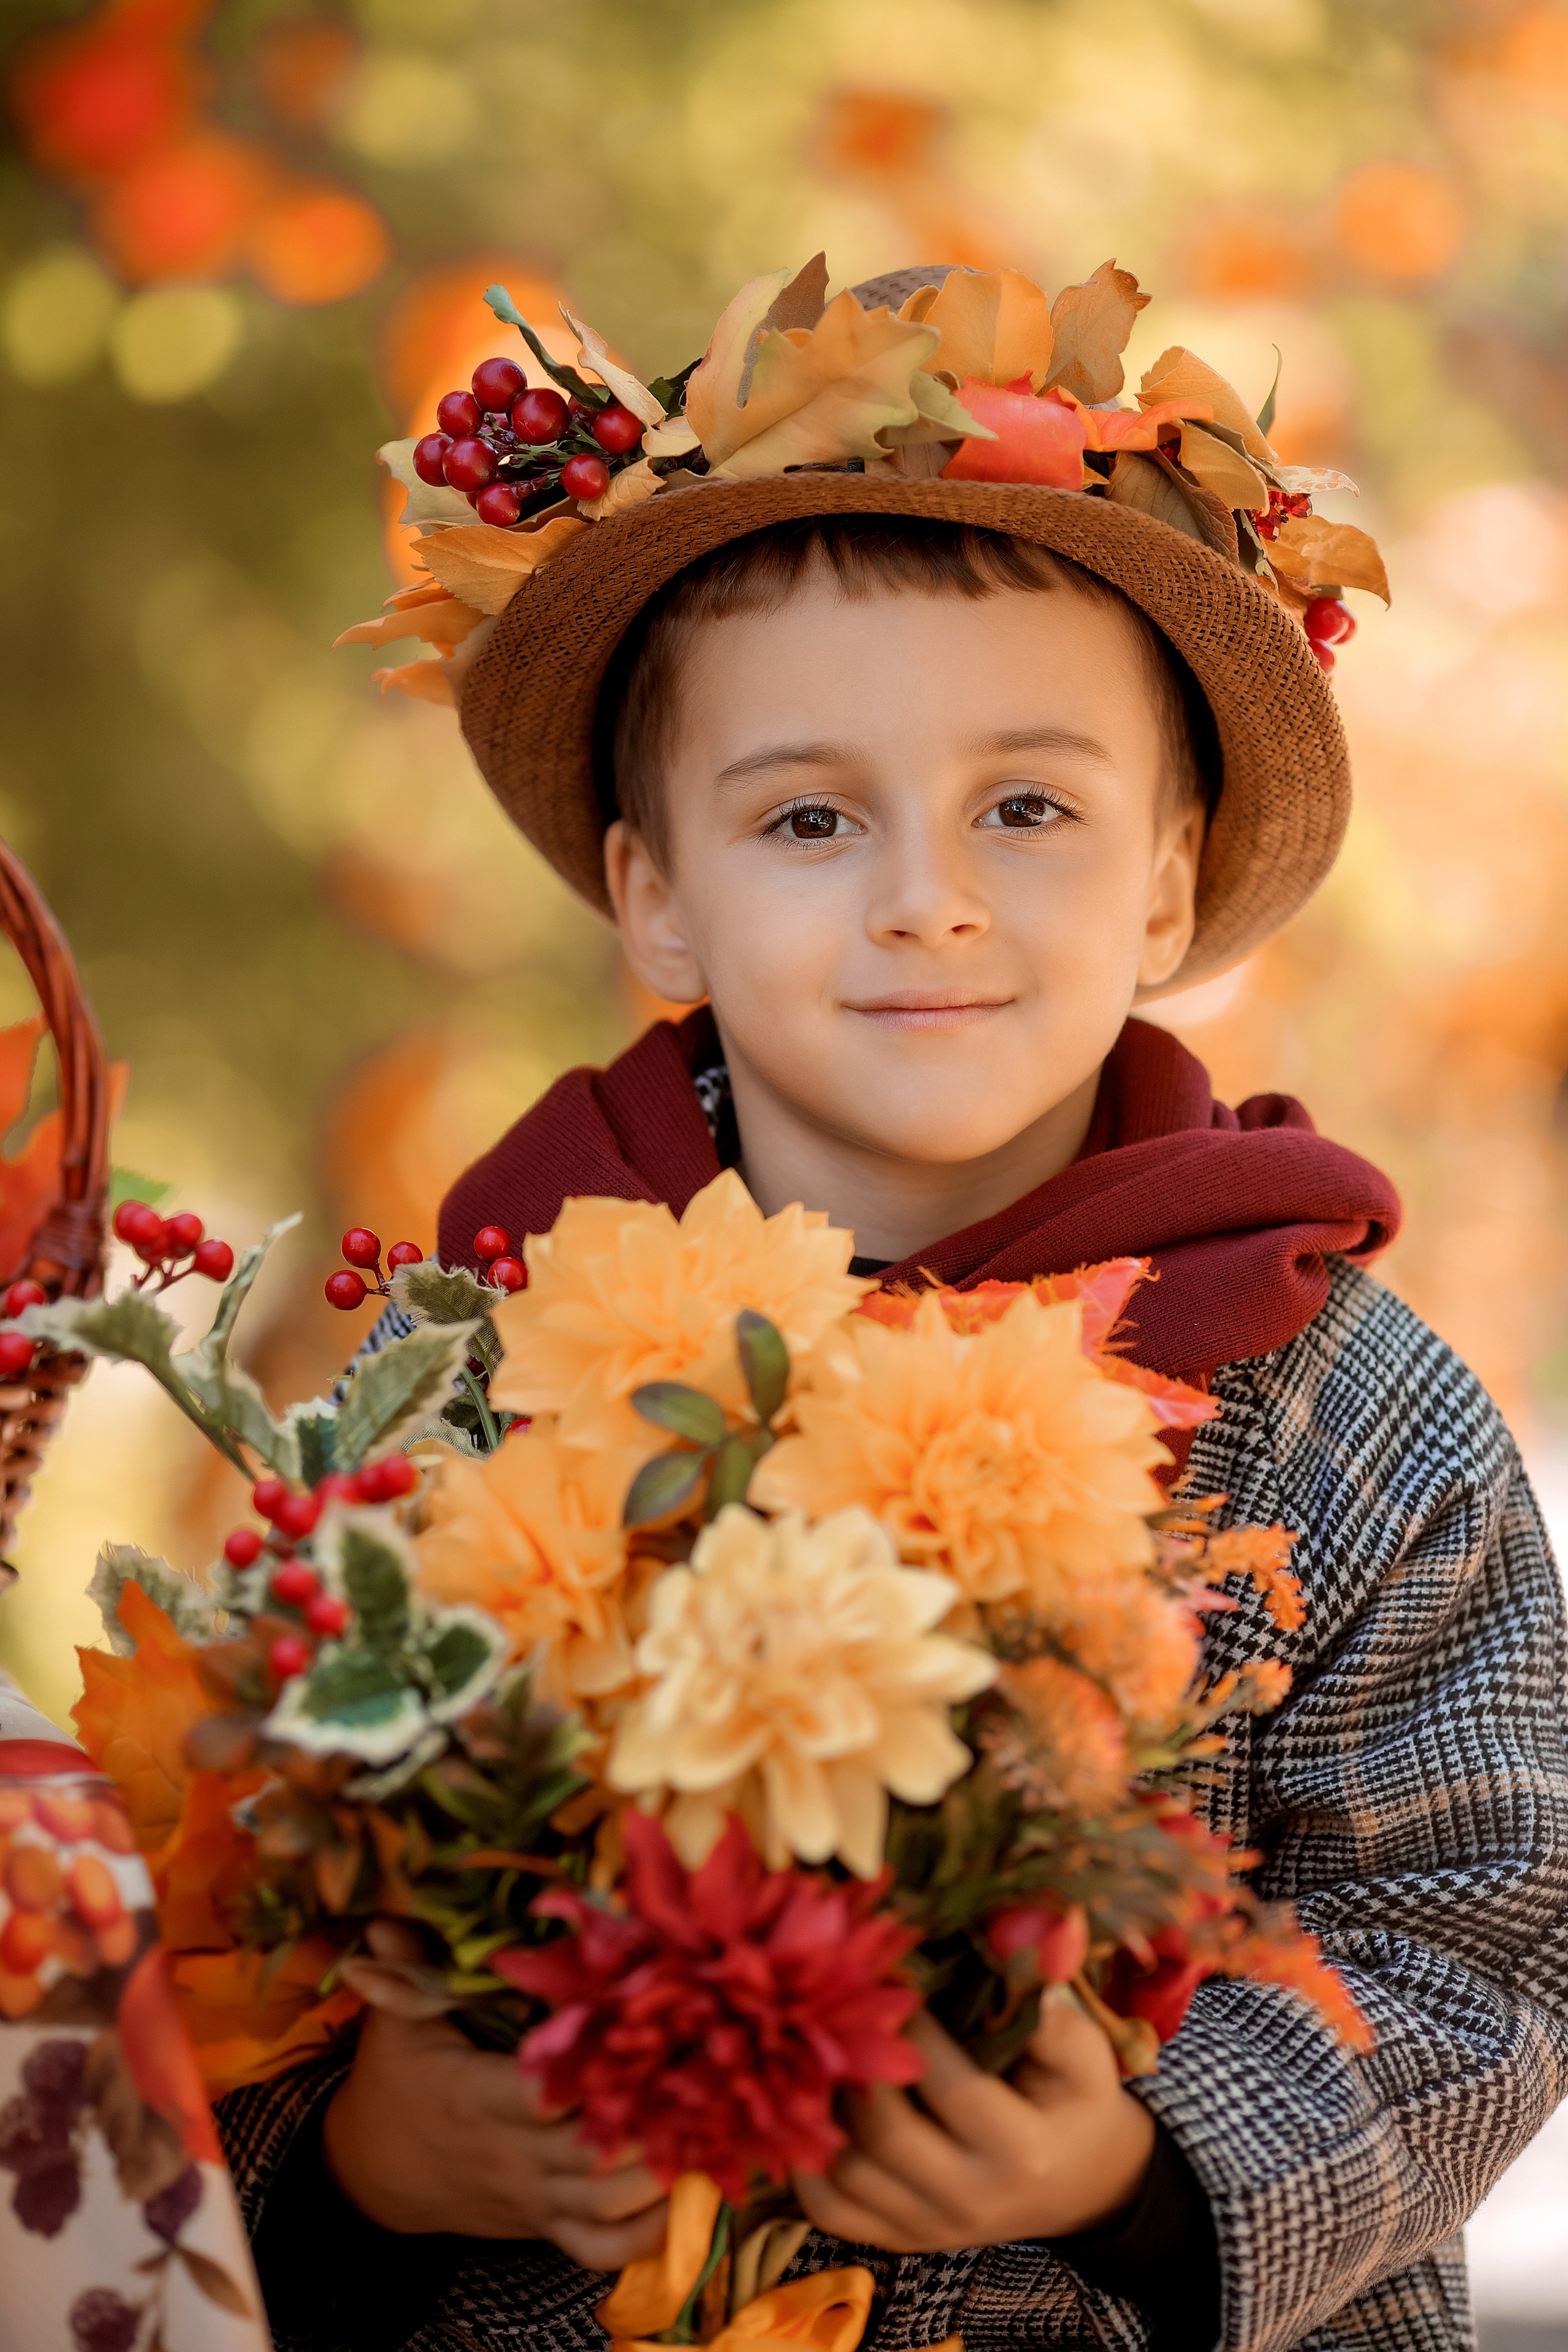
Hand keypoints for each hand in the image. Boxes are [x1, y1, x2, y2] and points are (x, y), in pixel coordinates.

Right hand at [322, 1922, 668, 2264]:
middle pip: (589, 2152)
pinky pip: (599, 2248)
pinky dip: (644, 2234)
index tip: (635, 2035)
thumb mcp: (393, 2026)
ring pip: (604, 2205)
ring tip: (706, 2134)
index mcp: (475, 2098)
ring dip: (658, 2178)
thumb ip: (401, 1971)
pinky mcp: (545, 2223)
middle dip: (646, 2123)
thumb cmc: (395, 2085)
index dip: (587, 2074)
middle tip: (699, 2079)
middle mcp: (510, 2153)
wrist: (375, 2174)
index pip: (537, 2093)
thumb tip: (383, 1920)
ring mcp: (532, 2196)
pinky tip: (685, 2199)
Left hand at [792, 1999, 1155, 2251]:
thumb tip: (1018, 1938)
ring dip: (822, 2108)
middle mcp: (970, 2200)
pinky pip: (831, 2211)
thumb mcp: (1084, 2054)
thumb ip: (1050, 2005)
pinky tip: (810, 2107)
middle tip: (842, 2005)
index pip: (951, 2088)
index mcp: (1022, 2153)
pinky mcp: (899, 2240)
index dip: (915, 2027)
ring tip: (819, 2047)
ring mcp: (929, 2229)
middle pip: (885, 2135)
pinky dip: (808, 2161)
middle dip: (858, 2062)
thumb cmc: (1074, 2103)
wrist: (1080, 2184)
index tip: (896, 1974)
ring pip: (845, 2177)